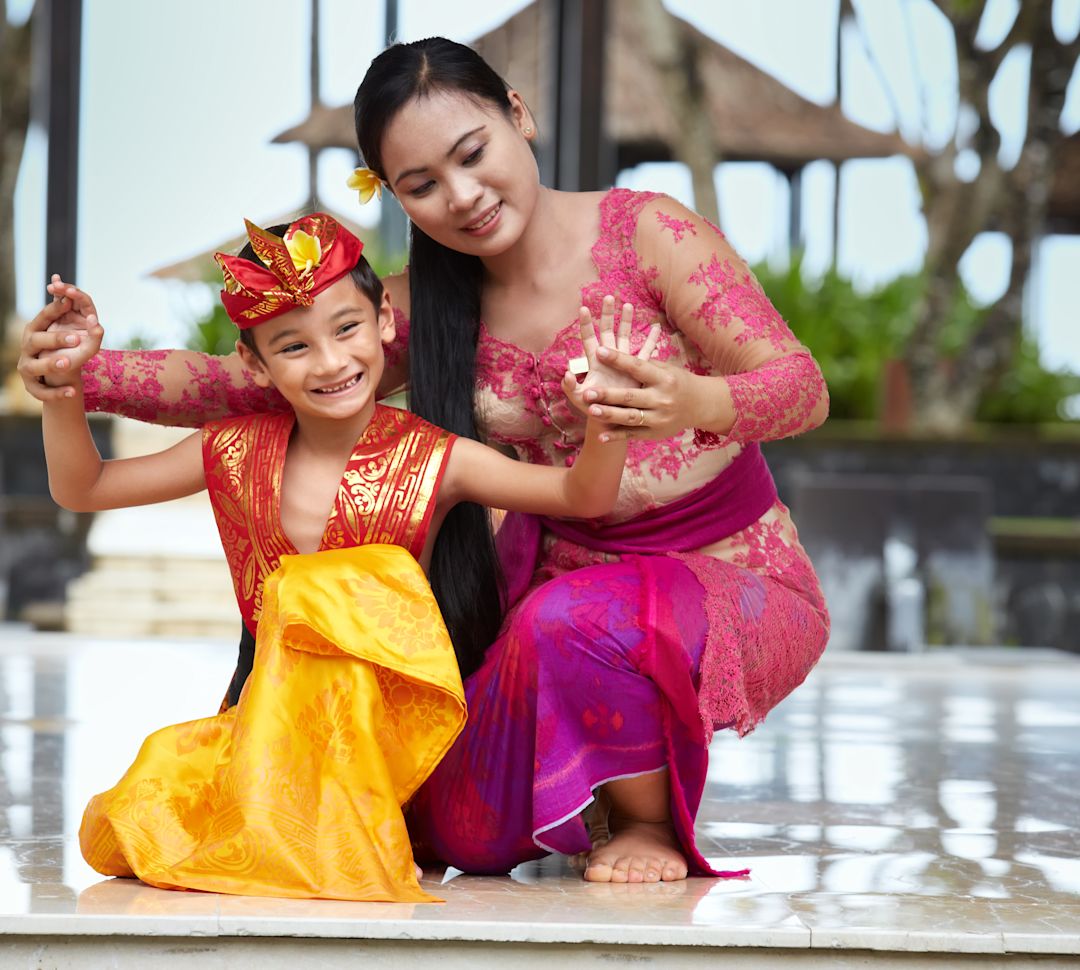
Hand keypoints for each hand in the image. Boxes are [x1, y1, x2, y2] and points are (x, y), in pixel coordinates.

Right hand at [17, 277, 103, 400]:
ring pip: (34, 366)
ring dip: (50, 364)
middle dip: (55, 338)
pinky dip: (57, 393)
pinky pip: (42, 391)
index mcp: (36, 329)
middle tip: (76, 339)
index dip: (54, 309)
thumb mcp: (76, 335)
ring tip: (67, 362)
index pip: (44, 316)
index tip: (69, 302)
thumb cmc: (67, 350)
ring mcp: (28, 366)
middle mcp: (28, 347)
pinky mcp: (32, 387)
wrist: (60, 379)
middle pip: (35, 340)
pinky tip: (74, 392)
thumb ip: (82, 322)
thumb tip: (93, 317)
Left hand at [561, 295, 660, 423]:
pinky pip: (646, 354)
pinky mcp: (637, 372)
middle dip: (608, 314)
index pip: (589, 339)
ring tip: (629, 305)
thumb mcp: (581, 400)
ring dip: (627, 322)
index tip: (583, 308)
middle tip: (609, 297)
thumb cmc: (594, 409)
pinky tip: (658, 328)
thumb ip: (571, 388)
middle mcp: (609, 360)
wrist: (611, 421)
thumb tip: (566, 374)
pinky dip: (652, 341)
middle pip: (608, 332)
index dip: (586, 324)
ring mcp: (624, 365)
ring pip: (627, 338)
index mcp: (595, 363)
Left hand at [579, 342, 731, 442]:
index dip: (618, 360)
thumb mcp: (666, 369)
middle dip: (608, 395)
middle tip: (587, 393)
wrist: (700, 405)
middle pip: (631, 396)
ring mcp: (659, 418)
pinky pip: (633, 435)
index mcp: (663, 378)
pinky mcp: (655, 433)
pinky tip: (601, 436)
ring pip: (630, 417)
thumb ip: (644, 365)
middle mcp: (662, 399)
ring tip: (591, 411)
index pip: (637, 367)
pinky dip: (616, 437)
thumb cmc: (676, 382)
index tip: (599, 352)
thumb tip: (618, 356)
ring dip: (609, 415)